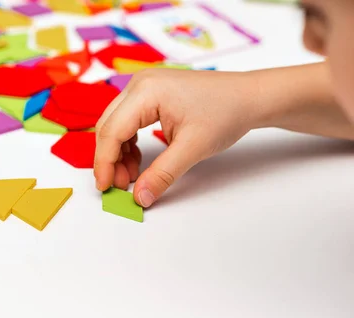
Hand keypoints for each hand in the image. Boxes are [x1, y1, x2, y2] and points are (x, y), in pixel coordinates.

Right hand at [95, 69, 258, 206]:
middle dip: (110, 159)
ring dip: (119, 153)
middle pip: (108, 126)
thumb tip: (140, 197)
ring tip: (132, 176)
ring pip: (116, 124)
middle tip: (119, 186)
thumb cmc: (226, 112)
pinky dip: (129, 143)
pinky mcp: (150, 94)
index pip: (112, 131)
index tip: (106, 187)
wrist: (249, 97)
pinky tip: (138, 160)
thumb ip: (162, 175)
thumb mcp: (192, 148)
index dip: (105, 163)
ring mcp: (144, 87)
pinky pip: (128, 120)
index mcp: (146, 91)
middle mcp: (139, 84)